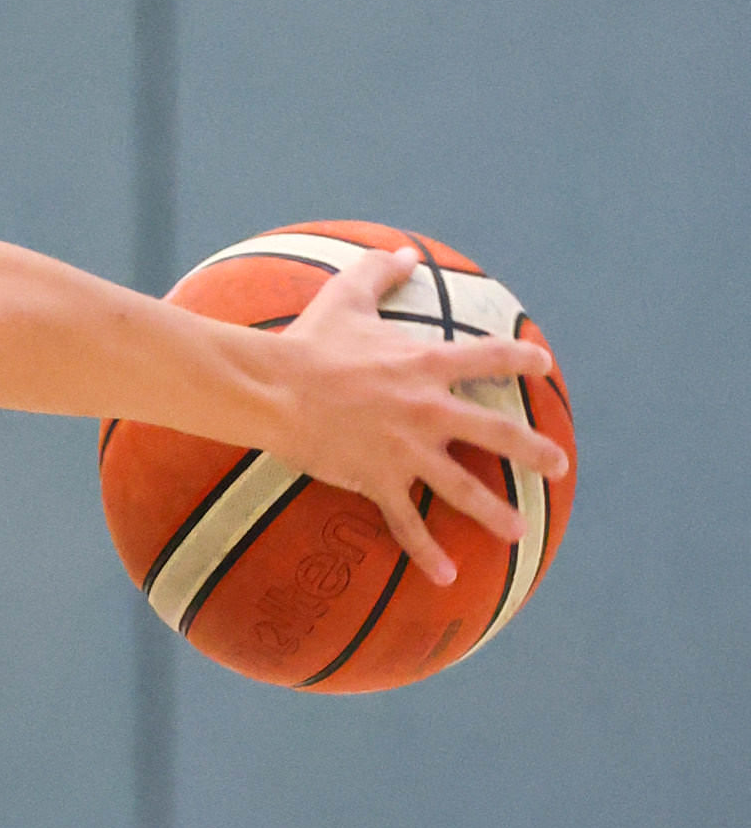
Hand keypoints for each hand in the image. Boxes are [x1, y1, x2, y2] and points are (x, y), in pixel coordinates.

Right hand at [265, 248, 569, 586]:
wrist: (272, 389)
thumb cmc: (307, 342)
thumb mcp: (346, 297)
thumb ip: (380, 272)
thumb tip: (404, 252)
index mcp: (428, 364)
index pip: (491, 359)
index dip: (521, 362)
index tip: (542, 368)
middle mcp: (429, 410)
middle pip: (497, 432)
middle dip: (533, 449)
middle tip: (556, 463)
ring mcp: (406, 450)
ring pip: (463, 486)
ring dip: (495, 511)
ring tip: (519, 530)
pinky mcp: (377, 479)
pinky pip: (406, 522)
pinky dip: (426, 552)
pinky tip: (447, 576)